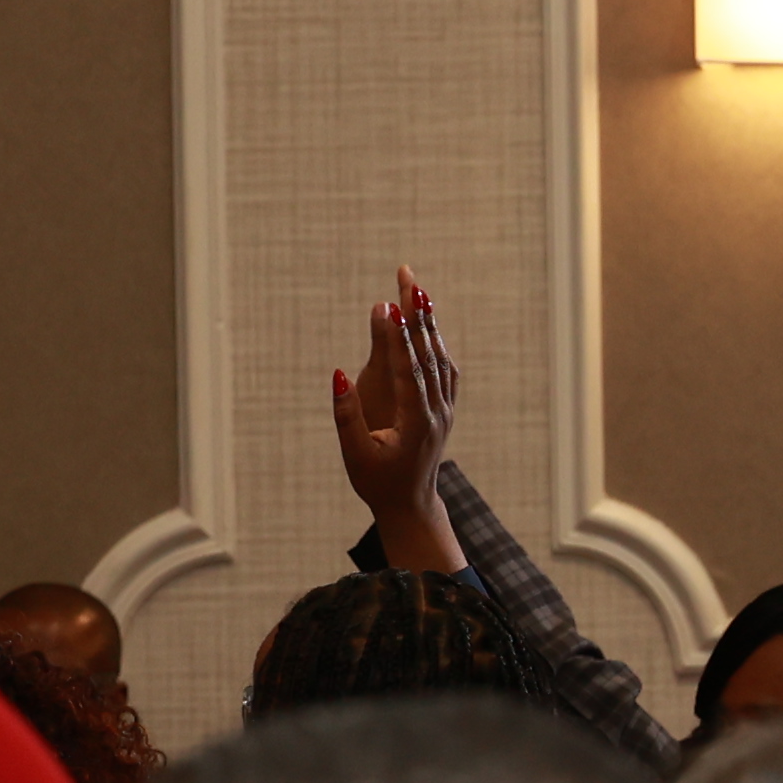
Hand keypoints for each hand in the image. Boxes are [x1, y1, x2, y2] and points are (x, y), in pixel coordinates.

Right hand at [331, 268, 459, 542]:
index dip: (397, 337)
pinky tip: (426, 323)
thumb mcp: (354, 453)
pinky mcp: (443, 408)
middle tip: (408, 278)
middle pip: (428, 354)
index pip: (408, 371)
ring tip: (415, 288)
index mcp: (416, 422)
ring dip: (427, 322)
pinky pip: (443, 368)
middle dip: (417, 313)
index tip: (388, 305)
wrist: (410, 505)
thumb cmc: (377, 481)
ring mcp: (444, 409)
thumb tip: (338, 374)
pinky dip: (433, 341)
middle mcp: (437, 411)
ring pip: (439, 357)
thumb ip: (346, 414)